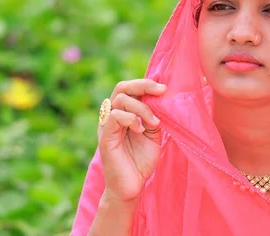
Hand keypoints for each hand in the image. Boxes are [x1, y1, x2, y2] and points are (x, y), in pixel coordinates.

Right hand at [97, 79, 165, 203]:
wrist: (132, 187)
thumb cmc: (141, 161)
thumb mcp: (153, 134)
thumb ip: (154, 115)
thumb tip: (162, 97)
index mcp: (123, 112)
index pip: (129, 88)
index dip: (146, 84)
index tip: (164, 88)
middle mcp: (112, 115)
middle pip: (122, 87)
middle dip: (143, 85)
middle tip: (161, 91)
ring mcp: (106, 125)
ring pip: (120, 99)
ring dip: (142, 107)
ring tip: (154, 122)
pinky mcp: (105, 137)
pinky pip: (114, 116)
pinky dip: (131, 118)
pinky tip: (141, 130)